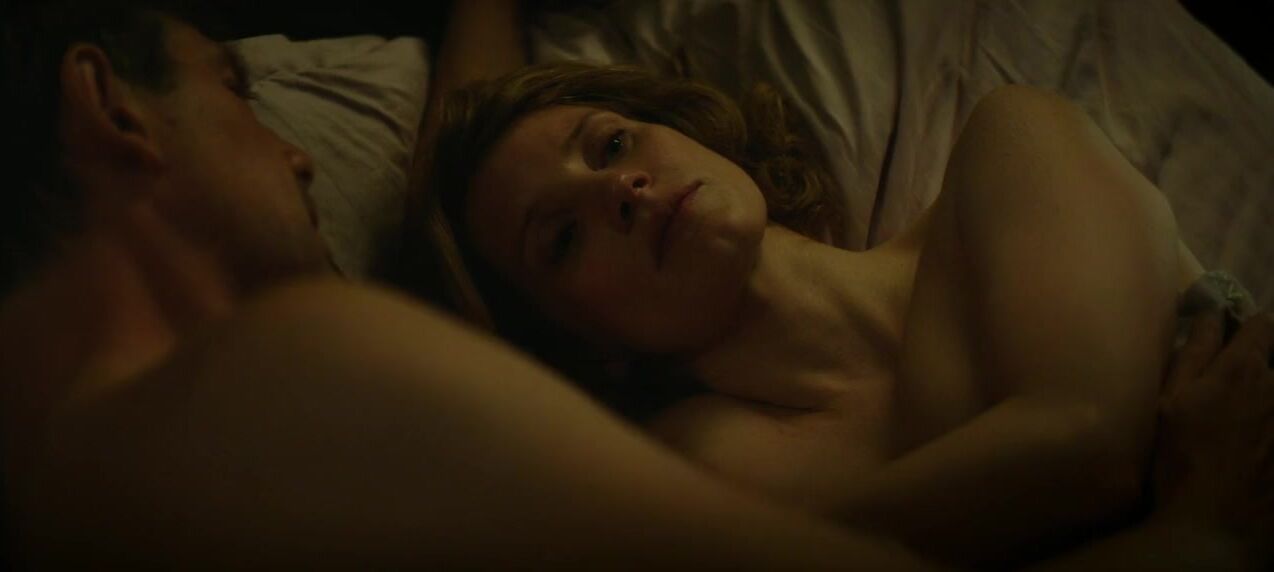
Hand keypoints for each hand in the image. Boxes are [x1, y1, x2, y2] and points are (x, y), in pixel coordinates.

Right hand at [1152, 310, 1273, 565]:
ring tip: (1236, 424)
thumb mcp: (1171, 401)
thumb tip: (1209, 312)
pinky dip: (1264, 426)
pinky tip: (1246, 445)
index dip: (1247, 326)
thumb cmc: (1181, 460)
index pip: (1262, 325)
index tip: (1230, 334)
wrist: (1216, 524)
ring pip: (1273, 394)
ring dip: (1261, 399)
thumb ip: (1193, 353)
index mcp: (1243, 369)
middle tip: (1226, 390)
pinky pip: (1273, 424)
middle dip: (1255, 367)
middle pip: (1272, 362)